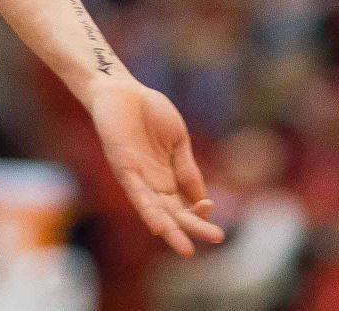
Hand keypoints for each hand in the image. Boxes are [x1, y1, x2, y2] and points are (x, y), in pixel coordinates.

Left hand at [89, 78, 224, 256]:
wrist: (122, 88)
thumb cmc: (149, 111)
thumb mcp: (178, 140)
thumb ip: (187, 169)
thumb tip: (204, 199)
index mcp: (167, 176)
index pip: (186, 203)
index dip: (200, 210)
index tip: (213, 207)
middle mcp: (151, 181)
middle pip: (174, 212)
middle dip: (193, 227)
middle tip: (217, 239)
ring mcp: (136, 175)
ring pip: (155, 210)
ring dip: (170, 229)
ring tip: (186, 249)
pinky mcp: (122, 165)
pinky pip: (135, 192)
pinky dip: (147, 210)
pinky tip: (157, 226)